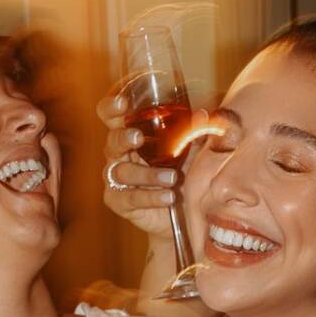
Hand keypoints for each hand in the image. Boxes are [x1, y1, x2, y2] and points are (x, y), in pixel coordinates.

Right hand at [98, 90, 194, 242]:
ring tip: (173, 177)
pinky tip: (168, 196)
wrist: (182, 214)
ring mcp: (116, 179)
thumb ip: (194, 133)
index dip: (111, 107)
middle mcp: (119, 154)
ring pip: (123, 171)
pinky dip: (151, 197)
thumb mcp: (191, 152)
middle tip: (138, 138)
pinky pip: (130, 198)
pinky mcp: (118, 201)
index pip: (111, 116)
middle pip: (111, 141)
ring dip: (148, 174)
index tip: (123, 102)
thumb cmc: (182, 174)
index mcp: (130, 134)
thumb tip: (203, 114)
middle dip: (123, 137)